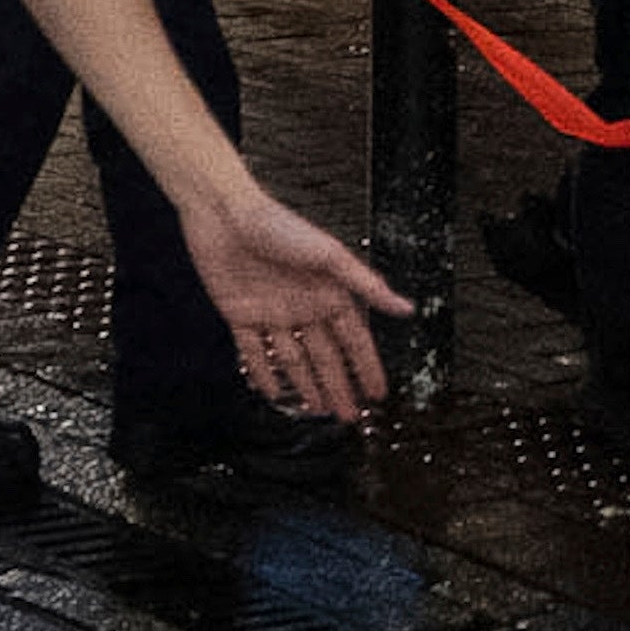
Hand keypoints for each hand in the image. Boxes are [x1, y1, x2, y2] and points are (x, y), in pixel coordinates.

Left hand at [174, 178, 410, 418]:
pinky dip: (262, 372)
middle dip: (339, 387)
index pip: (353, 341)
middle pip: (325, 357)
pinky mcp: (239, 314)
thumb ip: (366, 284)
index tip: (378, 394)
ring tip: (320, 410)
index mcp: (328, 294)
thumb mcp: (329, 255)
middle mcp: (302, 307)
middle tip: (350, 417)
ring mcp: (270, 313)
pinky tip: (272, 392)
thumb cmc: (278, 224)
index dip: (366, 367)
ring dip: (306, 385)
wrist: (222, 213)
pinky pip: (252, 351)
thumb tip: (407, 308)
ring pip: (293, 359)